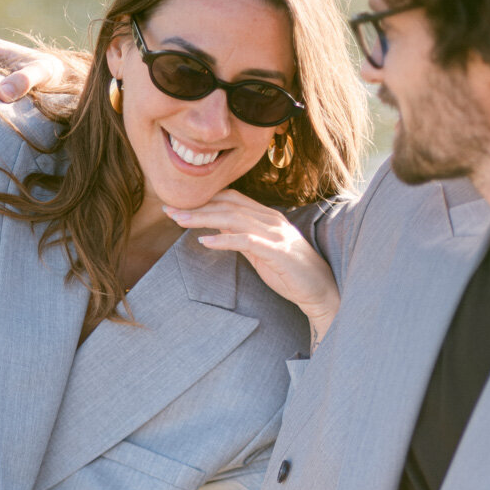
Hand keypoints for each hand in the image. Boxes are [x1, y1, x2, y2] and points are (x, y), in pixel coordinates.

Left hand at [163, 191, 340, 348]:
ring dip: (203, 218)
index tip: (178, 203)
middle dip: (196, 205)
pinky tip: (205, 241)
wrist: (321, 290)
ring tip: (179, 220)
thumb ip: (242, 239)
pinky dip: (224, 240)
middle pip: (227, 205)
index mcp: (266, 216)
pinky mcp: (277, 252)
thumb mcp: (261, 252)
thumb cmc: (290, 273)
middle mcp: (270, 219)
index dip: (204, 199)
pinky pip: (246, 241)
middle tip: (168, 208)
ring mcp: (275, 234)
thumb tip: (218, 231)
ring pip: (233, 219)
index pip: (230, 199)